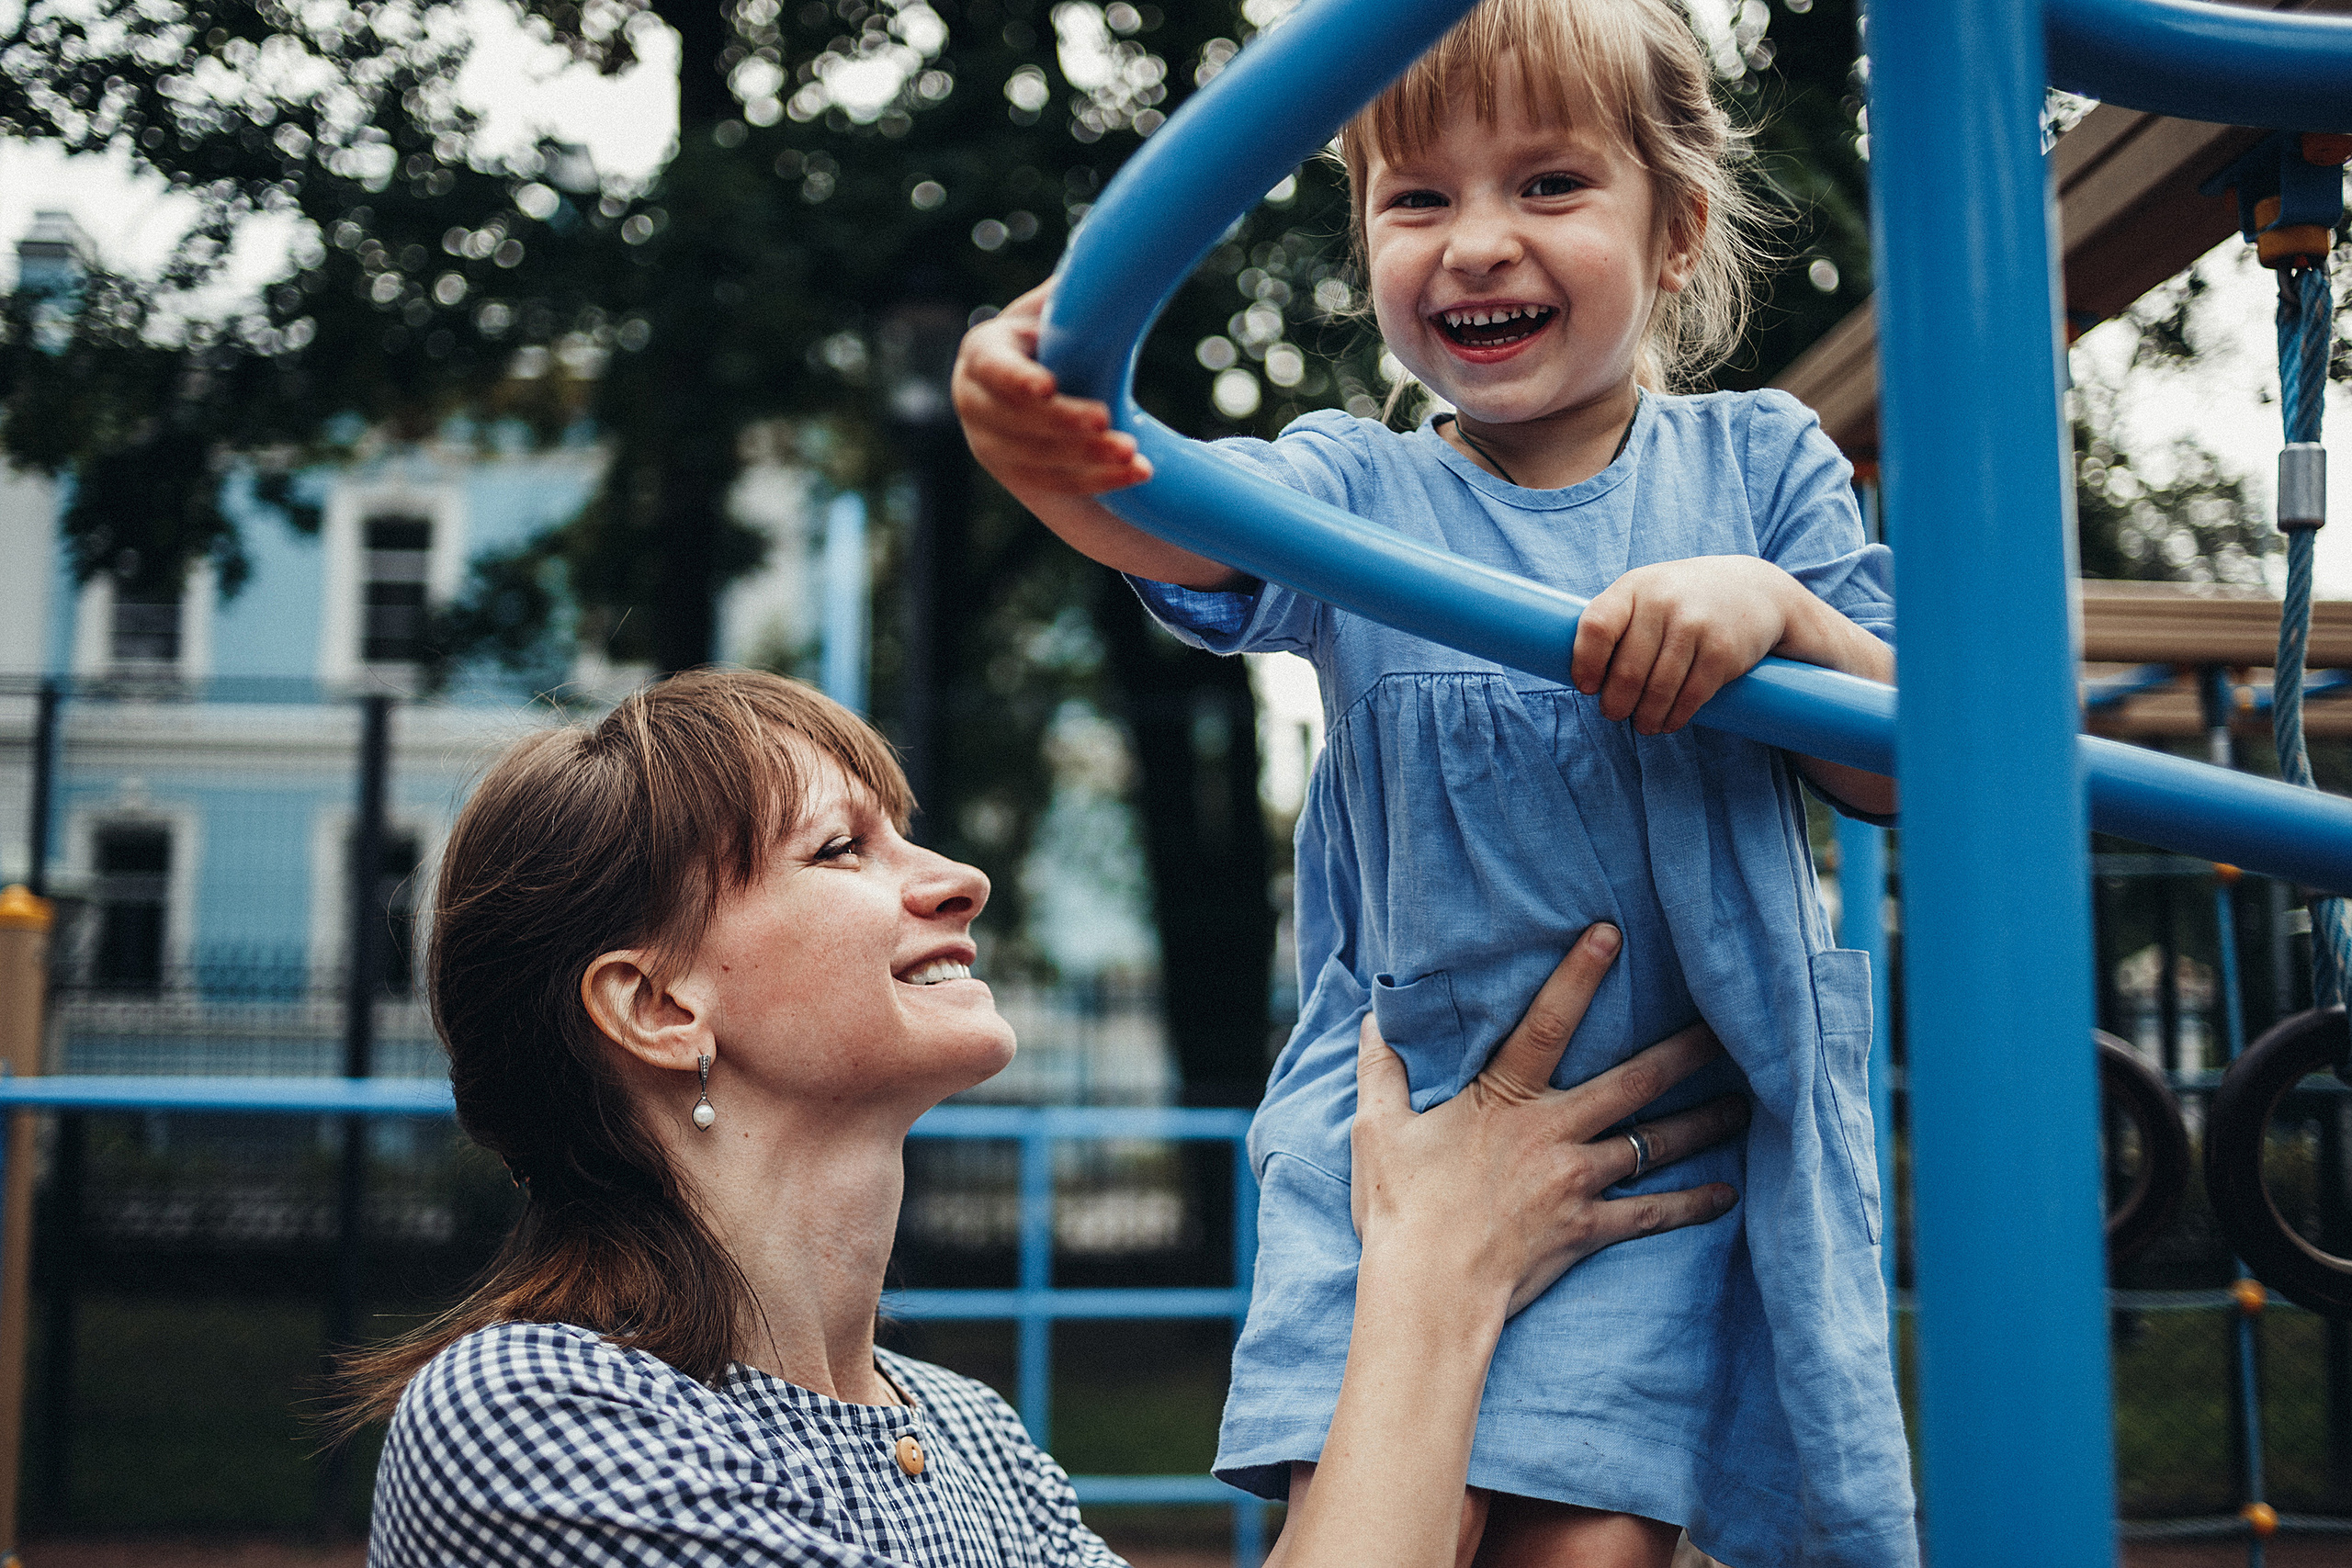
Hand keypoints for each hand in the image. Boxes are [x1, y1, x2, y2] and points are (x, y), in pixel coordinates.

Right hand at [951, 284, 1153, 496]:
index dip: (1016, 379)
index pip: (992, 369)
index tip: (1048, 386)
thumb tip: (1118, 244)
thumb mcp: (1055, 306)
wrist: (1040, 386)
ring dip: (1088, 459)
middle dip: (1062, 424)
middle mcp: (976, 403)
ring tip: (1134, 455)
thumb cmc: (1053, 335)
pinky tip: (1138, 473)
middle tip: (1106, 420)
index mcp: (984, 354)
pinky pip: (1060, 484)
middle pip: (1015, 421)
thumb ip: (1074, 286)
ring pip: (1039, 459)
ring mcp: (994, 446)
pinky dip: (1100, 481)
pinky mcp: (1021, 477)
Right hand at [1351, 924, 1747, 1319]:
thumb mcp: (1377, 1129)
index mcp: (1504, 1101)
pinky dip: (1691, 1204)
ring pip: (1654, 1143)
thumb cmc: (1401, 1209)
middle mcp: (1553, 1134)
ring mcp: (1576, 1183)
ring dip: (1703, 1121)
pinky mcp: (1587, 1229)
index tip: (1611, 935)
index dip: (1578, 977)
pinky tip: (1728, 1194)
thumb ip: (1381, 1069)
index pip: (1546, 1024)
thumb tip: (1374, 1020)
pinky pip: (1651, 1215)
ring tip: (1744, 1101)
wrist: (1430, 1291)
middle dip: (1683, 1051)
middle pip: (1633, 1082)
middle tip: (1728, 1024)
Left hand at [1569, 556, 1804, 734]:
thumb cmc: (1680, 600)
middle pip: (1627, 670)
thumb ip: (1615, 624)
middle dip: (1615, 703)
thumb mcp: (1644, 593)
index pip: (1596, 627)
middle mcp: (1663, 602)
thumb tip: (1582, 678)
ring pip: (1658, 689)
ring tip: (1642, 724)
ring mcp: (1695, 625)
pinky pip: (1690, 696)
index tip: (1586, 686)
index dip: (1585, 663)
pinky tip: (1668, 723)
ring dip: (1645, 717)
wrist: (1753, 590)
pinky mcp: (1722, 651)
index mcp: (1633, 587)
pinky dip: (1675, 717)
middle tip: (1614, 714)